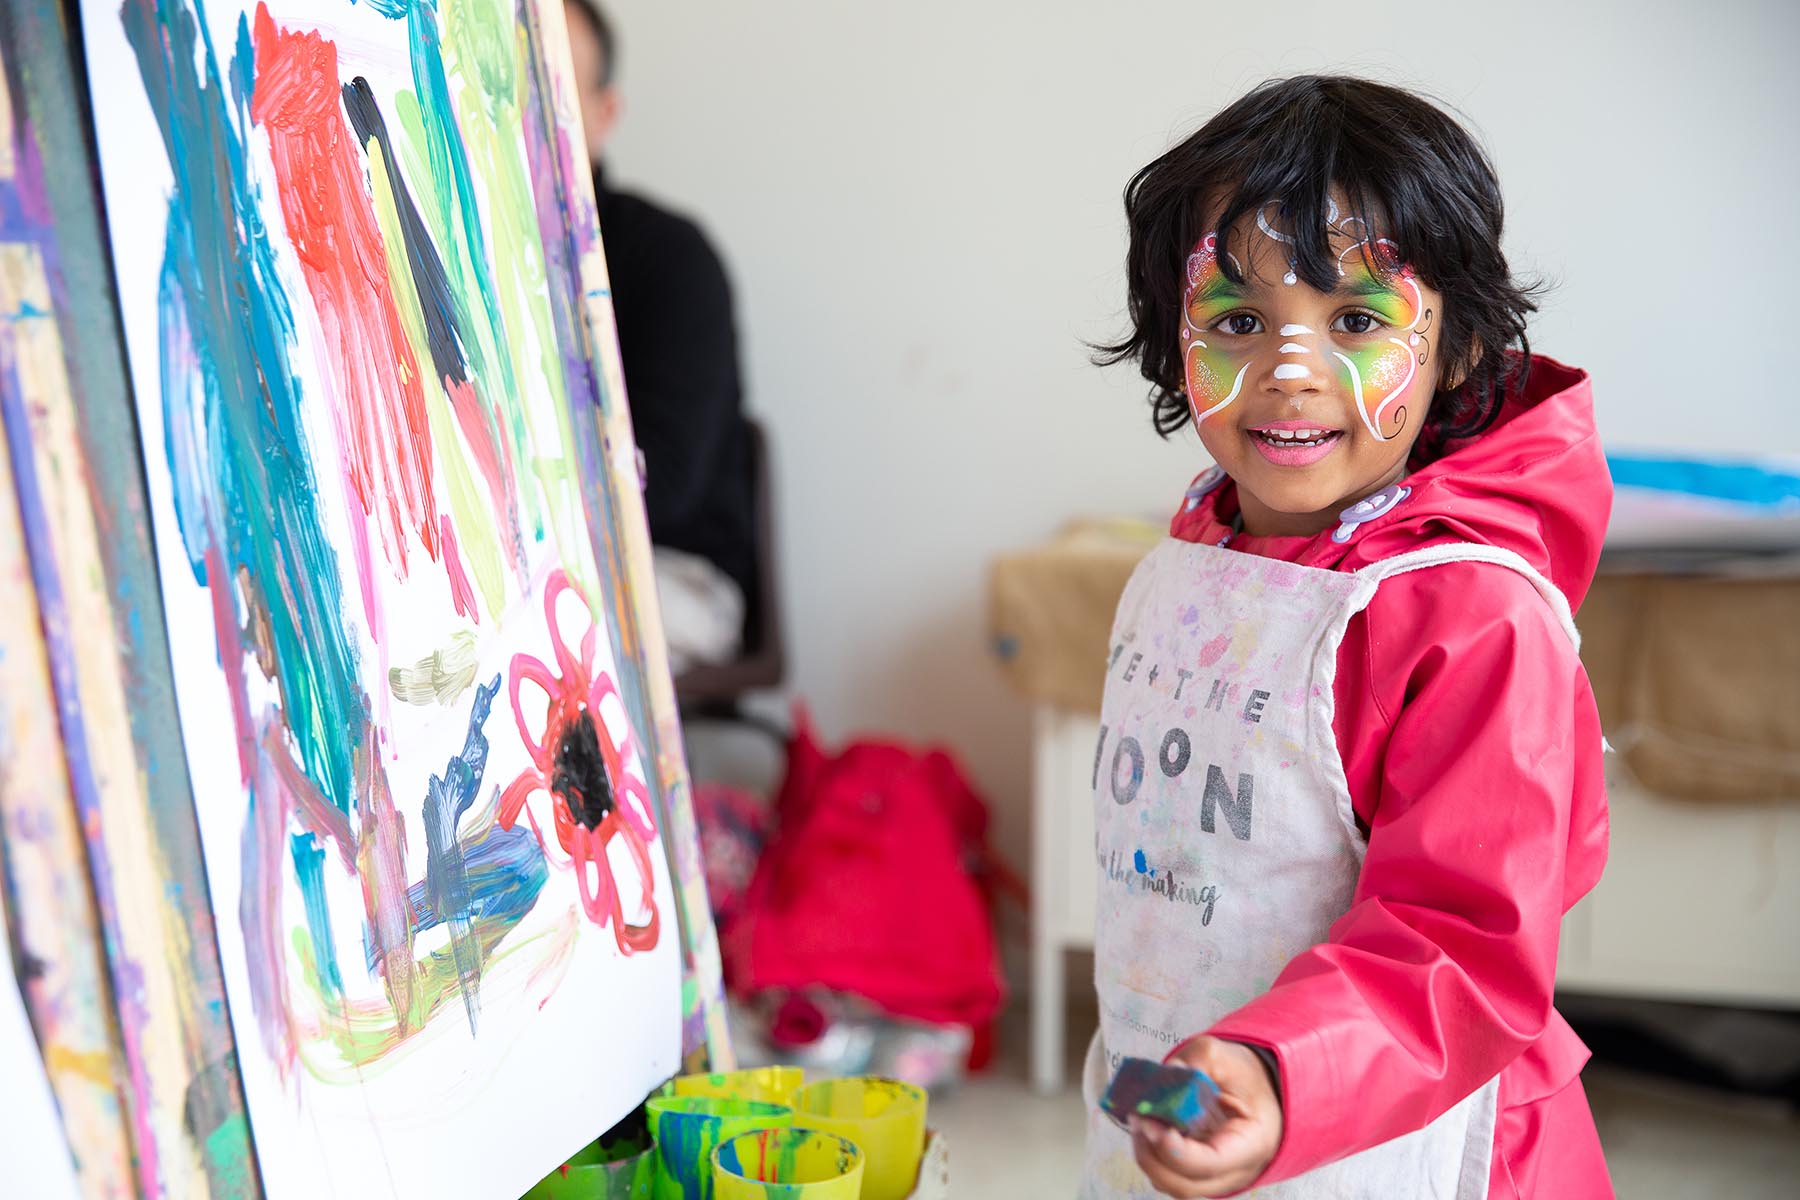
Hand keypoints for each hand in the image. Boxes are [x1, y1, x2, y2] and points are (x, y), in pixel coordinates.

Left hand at [1130, 1036, 1282, 1197]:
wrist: (1257, 1089)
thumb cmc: (1246, 1078)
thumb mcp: (1229, 1058)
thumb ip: (1198, 1060)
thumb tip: (1167, 1072)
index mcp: (1252, 1145)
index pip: (1211, 1164)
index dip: (1176, 1151)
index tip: (1153, 1124)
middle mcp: (1234, 1171)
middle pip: (1185, 1184)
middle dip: (1153, 1156)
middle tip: (1138, 1119)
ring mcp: (1213, 1176)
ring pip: (1172, 1184)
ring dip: (1147, 1156)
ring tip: (1139, 1120)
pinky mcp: (1194, 1170)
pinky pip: (1167, 1174)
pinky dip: (1150, 1154)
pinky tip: (1146, 1126)